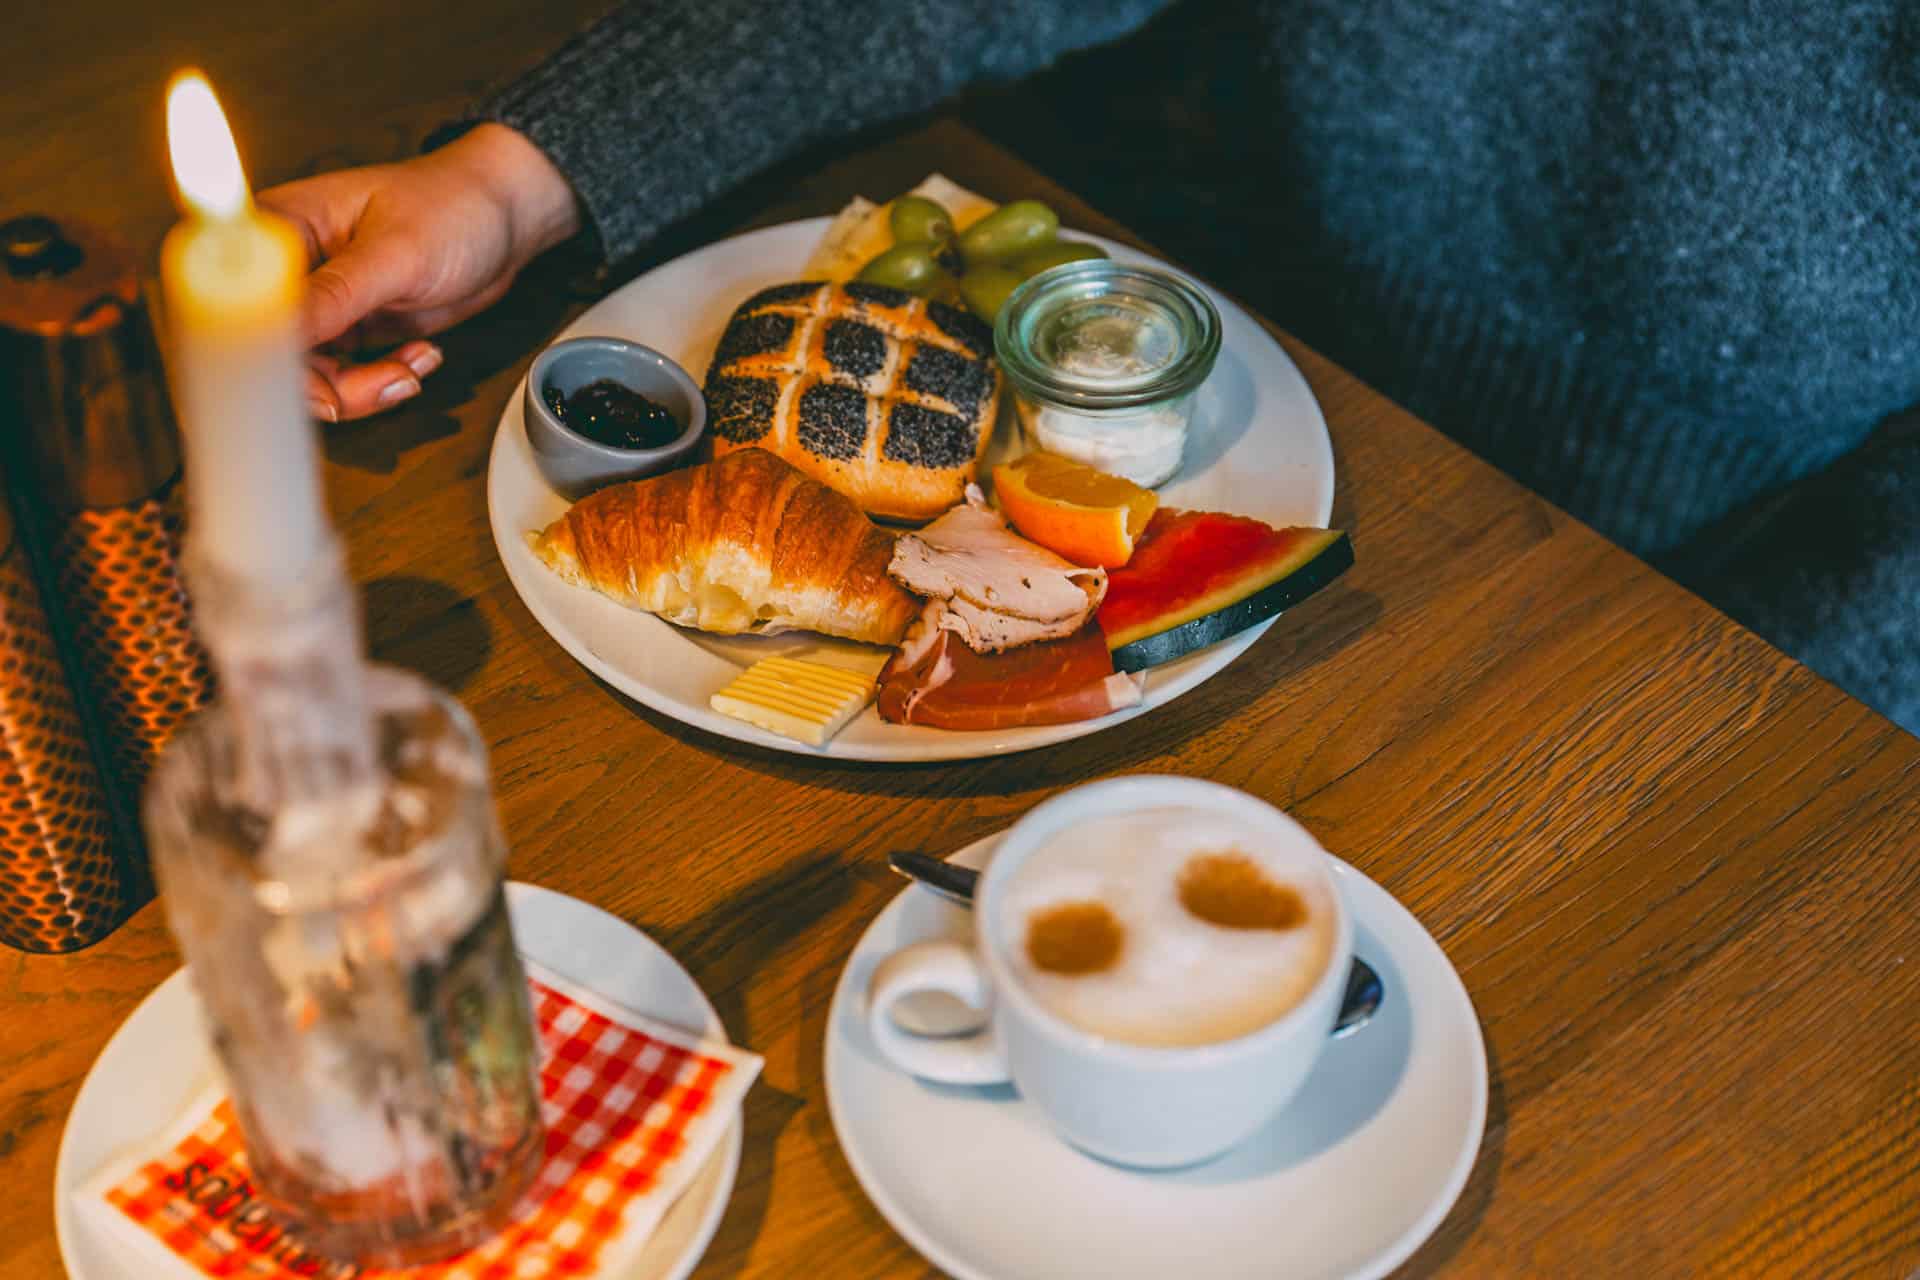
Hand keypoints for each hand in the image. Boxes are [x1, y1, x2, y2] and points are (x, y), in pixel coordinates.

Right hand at [258, 124, 580, 420]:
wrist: (504, 219)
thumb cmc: (452, 206)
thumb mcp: (395, 254)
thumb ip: (334, 295)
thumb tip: (274, 330)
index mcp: (279, 228)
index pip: (232, 299)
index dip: (255, 349)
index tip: (305, 381)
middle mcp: (289, 269)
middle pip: (269, 349)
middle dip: (324, 383)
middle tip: (381, 383)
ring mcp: (321, 302)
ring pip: (310, 373)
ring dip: (363, 386)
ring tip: (411, 368)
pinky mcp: (350, 327)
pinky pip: (345, 376)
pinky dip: (383, 379)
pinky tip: (420, 356)